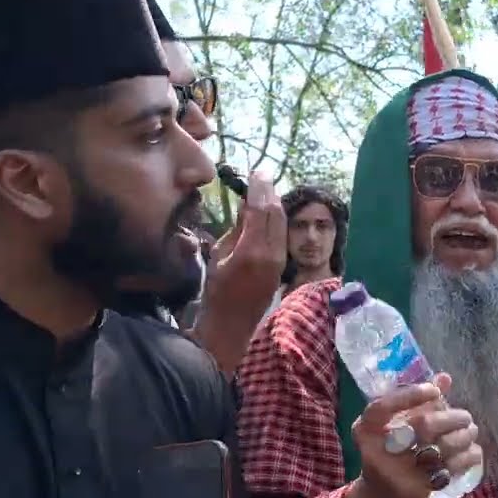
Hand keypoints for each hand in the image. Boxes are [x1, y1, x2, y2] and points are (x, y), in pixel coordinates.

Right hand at [189, 170, 285, 370]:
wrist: (231, 325)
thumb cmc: (215, 291)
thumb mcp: (218, 256)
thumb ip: (236, 230)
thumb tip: (248, 208)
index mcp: (251, 251)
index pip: (260, 209)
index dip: (259, 188)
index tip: (256, 172)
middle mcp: (271, 254)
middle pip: (275, 213)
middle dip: (269, 192)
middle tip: (261, 177)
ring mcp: (279, 261)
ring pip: (281, 223)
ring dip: (274, 204)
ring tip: (264, 190)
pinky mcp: (281, 266)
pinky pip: (281, 235)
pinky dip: (275, 220)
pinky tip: (267, 213)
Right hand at [350, 374, 481, 497]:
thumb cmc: (390, 454)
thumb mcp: (393, 427)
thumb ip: (416, 402)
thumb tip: (445, 378)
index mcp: (365, 431)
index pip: (383, 407)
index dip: (410, 395)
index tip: (434, 390)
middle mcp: (376, 452)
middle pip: (422, 426)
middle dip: (451, 417)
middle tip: (466, 416)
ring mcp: (396, 475)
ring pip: (440, 448)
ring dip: (463, 437)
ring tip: (471, 431)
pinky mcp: (415, 492)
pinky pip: (449, 470)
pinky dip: (466, 457)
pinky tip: (473, 451)